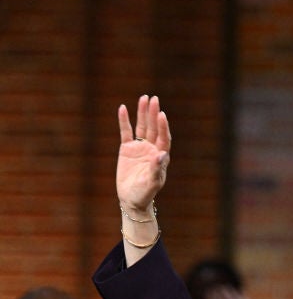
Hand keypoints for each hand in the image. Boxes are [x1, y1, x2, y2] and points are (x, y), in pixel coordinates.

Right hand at [117, 95, 171, 212]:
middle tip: (154, 99)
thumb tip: (162, 154)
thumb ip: (156, 169)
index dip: (162, 126)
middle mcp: (152, 149)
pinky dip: (124, 120)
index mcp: (161, 156)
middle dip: (153, 114)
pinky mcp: (127, 149)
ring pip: (141, 126)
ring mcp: (140, 147)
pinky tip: (122, 108)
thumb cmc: (145, 193)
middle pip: (153, 128)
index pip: (163, 137)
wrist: (131, 199)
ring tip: (144, 98)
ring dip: (142, 113)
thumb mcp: (152, 183)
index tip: (161, 114)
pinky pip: (125, 132)